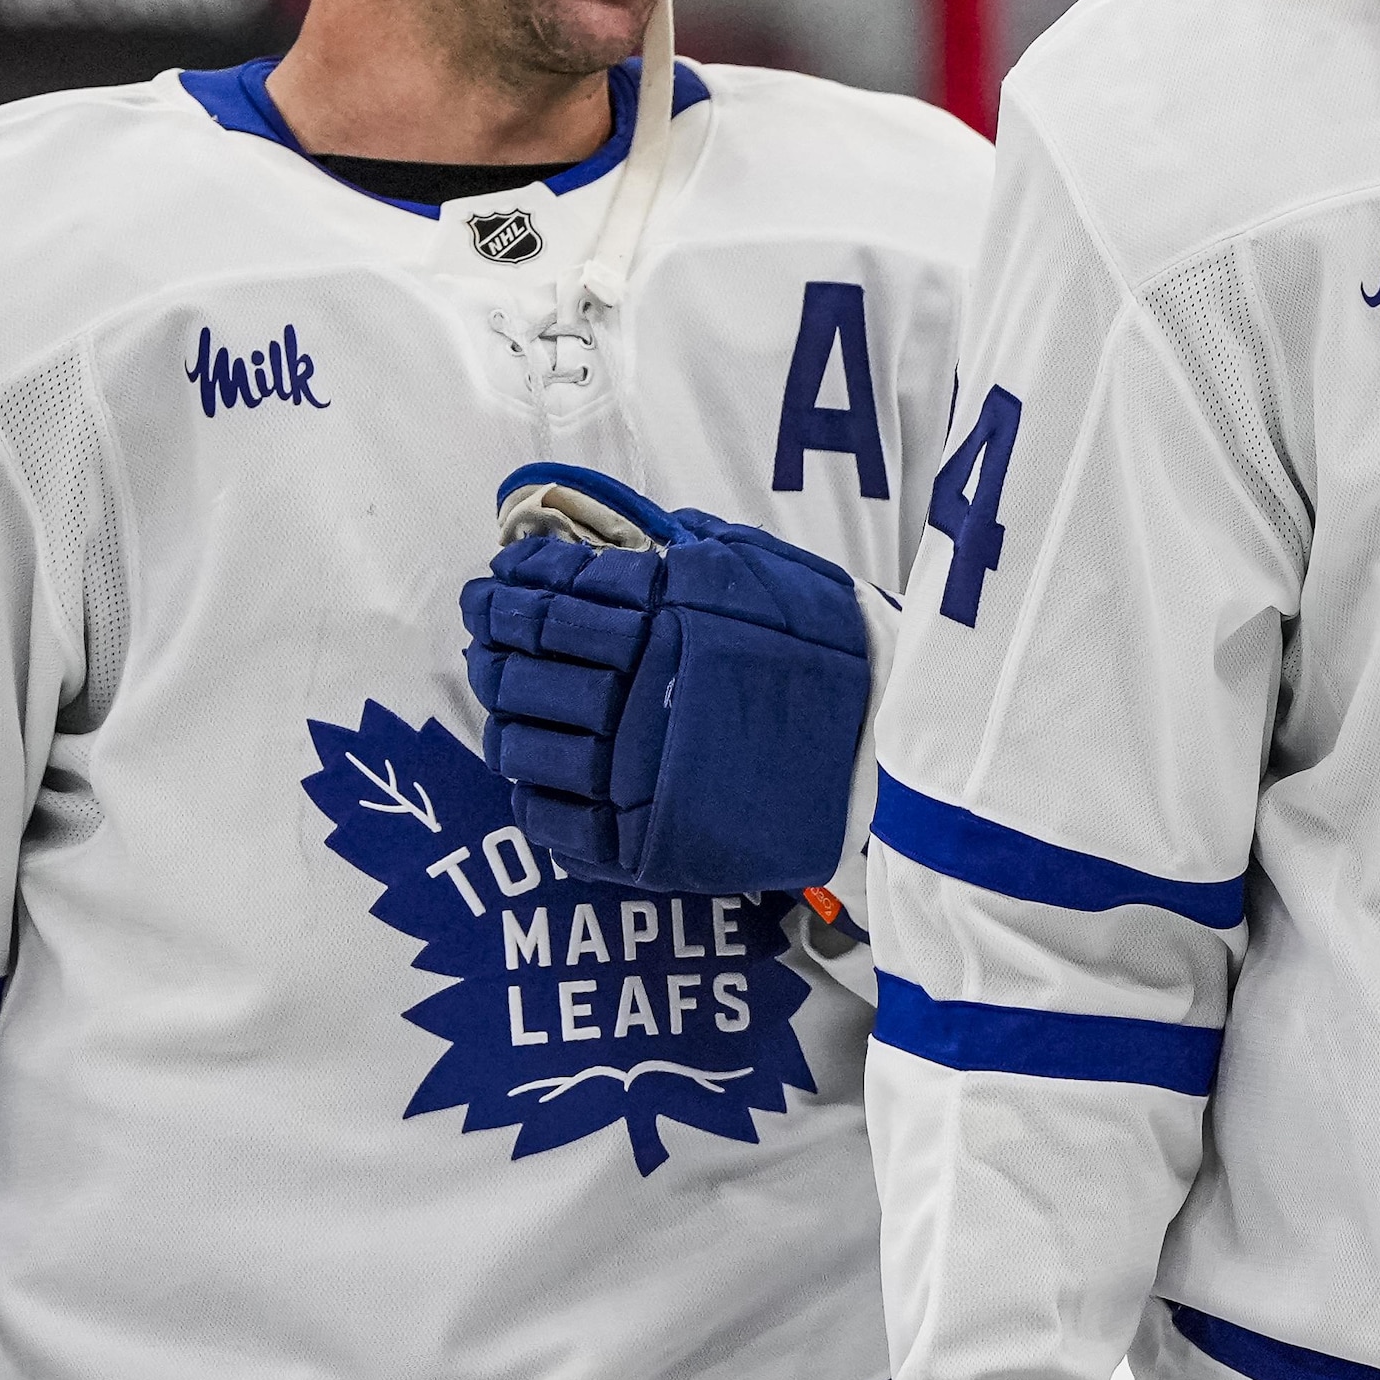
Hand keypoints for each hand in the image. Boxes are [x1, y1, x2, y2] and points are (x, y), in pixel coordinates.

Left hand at [459, 462, 871, 895]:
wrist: (895, 769)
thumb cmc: (840, 661)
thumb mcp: (770, 575)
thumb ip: (692, 551)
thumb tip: (625, 536)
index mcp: (665, 623)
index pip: (557, 596)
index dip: (514, 586)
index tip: (497, 580)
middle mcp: (639, 694)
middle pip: (526, 664)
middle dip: (494, 642)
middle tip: (485, 632)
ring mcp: (635, 776)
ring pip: (523, 743)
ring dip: (503, 716)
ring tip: (505, 701)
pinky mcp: (642, 843)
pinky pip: (552, 819)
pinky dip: (530, 792)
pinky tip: (534, 771)